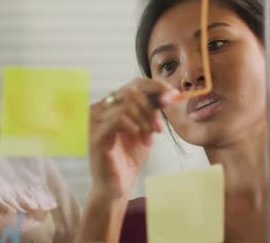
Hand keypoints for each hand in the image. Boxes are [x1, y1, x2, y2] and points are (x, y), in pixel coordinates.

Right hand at [88, 78, 176, 199]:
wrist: (117, 186)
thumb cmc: (129, 158)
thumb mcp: (145, 128)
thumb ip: (152, 110)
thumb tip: (169, 93)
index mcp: (111, 105)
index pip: (134, 84)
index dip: (155, 86)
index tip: (173, 96)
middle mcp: (100, 108)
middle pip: (131, 91)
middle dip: (151, 108)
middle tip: (159, 128)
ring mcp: (95, 121)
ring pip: (127, 104)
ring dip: (145, 121)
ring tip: (150, 138)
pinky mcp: (96, 135)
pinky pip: (119, 119)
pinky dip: (135, 127)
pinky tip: (142, 140)